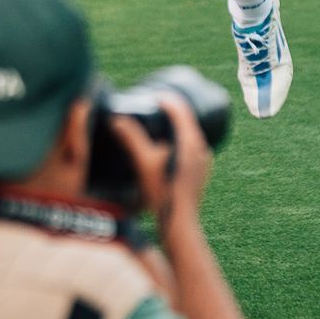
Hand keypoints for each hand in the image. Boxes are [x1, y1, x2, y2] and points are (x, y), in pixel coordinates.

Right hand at [109, 95, 211, 230]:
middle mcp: (201, 147)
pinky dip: (179, 138)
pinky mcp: (201, 170)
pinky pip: (191, 145)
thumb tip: (117, 119)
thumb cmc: (162, 193)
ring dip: (174, 124)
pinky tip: (165, 146)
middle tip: (149, 107)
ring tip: (155, 124)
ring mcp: (203, 159)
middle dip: (169, 109)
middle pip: (186, 117)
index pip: (180, 107)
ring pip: (189, 131)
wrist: (179, 223)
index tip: (149, 95)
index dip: (164, 97)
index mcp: (190, 140)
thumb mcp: (143, 162)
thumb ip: (130, 138)